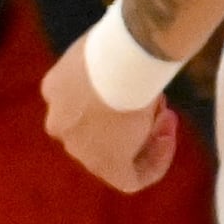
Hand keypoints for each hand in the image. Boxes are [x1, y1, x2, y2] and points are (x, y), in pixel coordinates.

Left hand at [41, 42, 178, 194]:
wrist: (119, 63)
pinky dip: (153, 164)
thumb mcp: (109, 45)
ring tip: (167, 115)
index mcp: (55, 89)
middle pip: (98, 131)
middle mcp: (60, 122)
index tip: (137, 86)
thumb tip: (133, 55)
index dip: (116, 98)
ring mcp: (80, 146)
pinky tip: (168, 141)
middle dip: (131, 119)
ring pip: (113, 154)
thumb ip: (112, 60)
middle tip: (159, 103)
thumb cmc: (119, 45)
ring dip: (145, 137)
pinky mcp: (105, 165)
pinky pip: (128, 179)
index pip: (82, 106)